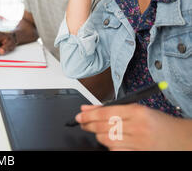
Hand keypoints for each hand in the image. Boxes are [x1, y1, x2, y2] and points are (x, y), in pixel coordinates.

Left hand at [76, 104, 191, 149]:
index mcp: (137, 111)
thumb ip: (111, 108)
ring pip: (107, 140)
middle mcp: (138, 127)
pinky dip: (110, 147)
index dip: (88, 114)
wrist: (182, 139)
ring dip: (98, 136)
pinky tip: (111, 143)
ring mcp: (139, 143)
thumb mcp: (137, 110)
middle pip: (104, 126)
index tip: (79, 115)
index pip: (105, 112)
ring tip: (97, 132)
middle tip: (82, 123)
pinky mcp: (140, 153)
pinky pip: (116, 152)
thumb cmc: (159, 123)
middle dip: (88, 125)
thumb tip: (87, 108)